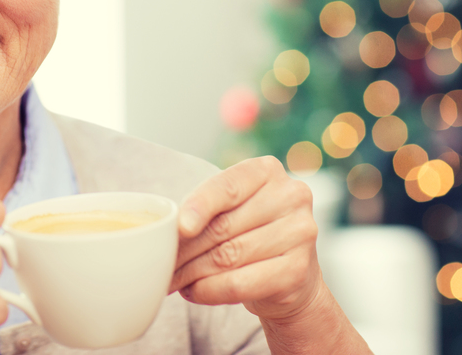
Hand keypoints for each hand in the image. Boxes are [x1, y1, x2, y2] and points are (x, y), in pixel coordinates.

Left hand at [169, 156, 323, 320]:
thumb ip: (205, 210)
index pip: (228, 186)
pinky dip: (209, 290)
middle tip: (161, 263)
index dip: (199, 206)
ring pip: (229, 256)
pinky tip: (193, 291)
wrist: (292, 275)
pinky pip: (240, 283)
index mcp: (267, 171)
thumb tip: (165, 231)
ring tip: (173, 279)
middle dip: (185, 249)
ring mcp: (300, 233)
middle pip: (224, 226)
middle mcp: (291, 196)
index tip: (178, 227)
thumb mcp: (231, 210)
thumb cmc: (250, 233)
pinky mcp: (298, 270)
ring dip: (192, 272)